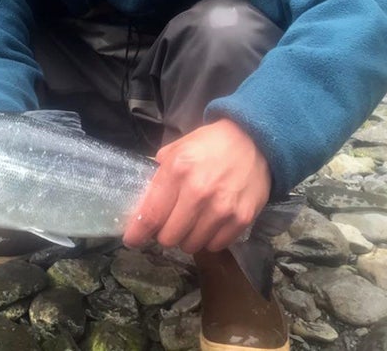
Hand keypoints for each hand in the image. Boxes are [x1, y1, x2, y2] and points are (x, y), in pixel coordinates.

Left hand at [122, 118, 271, 253]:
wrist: (254, 140)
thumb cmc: (210, 144)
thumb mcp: (177, 149)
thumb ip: (159, 174)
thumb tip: (144, 202)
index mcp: (177, 170)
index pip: (150, 214)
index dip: (137, 233)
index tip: (132, 240)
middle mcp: (198, 192)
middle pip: (169, 237)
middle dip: (164, 234)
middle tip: (169, 224)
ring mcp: (221, 208)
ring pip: (191, 245)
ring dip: (187, 238)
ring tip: (191, 223)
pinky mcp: (241, 218)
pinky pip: (215, 245)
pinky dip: (209, 240)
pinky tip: (210, 225)